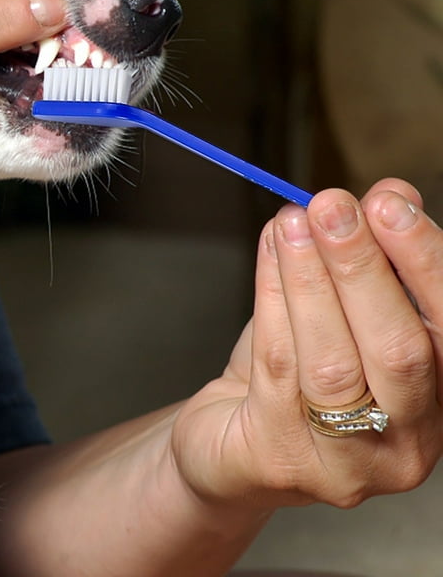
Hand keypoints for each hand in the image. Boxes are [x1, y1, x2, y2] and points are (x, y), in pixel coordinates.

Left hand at [174, 178, 442, 510]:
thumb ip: (375, 262)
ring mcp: (346, 461)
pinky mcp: (281, 457)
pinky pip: (276, 366)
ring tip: (291, 221)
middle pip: (398, 350)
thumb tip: (394, 195)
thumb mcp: (343, 313)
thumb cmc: (296, 371)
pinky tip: (269, 253)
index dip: (424, 262)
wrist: (233, 440)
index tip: (390, 204)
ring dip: (309, 278)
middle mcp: (406, 439)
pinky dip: (271, 298)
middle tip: (332, 206)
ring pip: (331, 361)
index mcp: (437, 399)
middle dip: (363, 268)